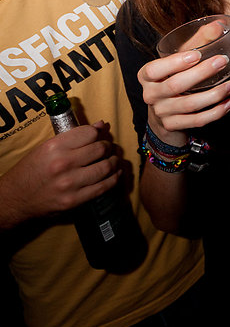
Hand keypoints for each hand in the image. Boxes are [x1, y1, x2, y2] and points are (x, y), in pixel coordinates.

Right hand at [1, 123, 119, 226]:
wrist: (16, 198)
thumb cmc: (32, 169)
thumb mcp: (47, 147)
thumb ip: (75, 136)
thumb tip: (102, 125)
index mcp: (55, 147)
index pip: (90, 133)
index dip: (99, 132)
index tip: (100, 135)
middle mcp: (63, 164)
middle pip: (100, 149)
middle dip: (108, 146)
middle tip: (108, 147)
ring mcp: (70, 184)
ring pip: (106, 167)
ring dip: (115, 161)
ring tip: (114, 159)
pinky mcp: (74, 200)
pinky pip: (103, 187)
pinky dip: (114, 178)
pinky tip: (115, 174)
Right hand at [139, 50, 229, 140]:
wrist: (163, 112)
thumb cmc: (172, 78)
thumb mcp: (179, 59)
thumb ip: (197, 41)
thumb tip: (218, 25)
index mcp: (146, 76)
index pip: (154, 69)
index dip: (174, 63)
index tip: (197, 54)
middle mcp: (150, 95)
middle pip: (175, 86)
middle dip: (202, 73)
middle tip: (223, 61)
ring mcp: (161, 113)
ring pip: (190, 105)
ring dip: (215, 94)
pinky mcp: (173, 126)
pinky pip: (197, 120)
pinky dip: (216, 112)